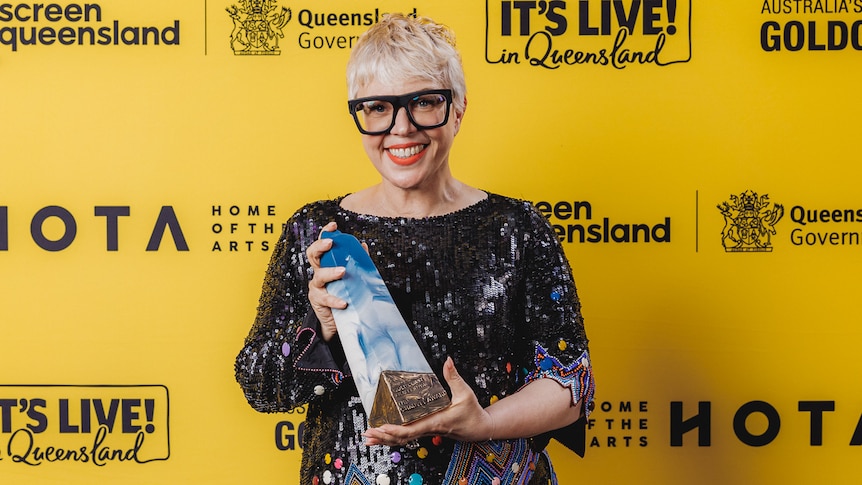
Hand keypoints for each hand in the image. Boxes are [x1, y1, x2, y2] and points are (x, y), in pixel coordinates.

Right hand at [305, 221, 346, 340]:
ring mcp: (316, 287)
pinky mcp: (318, 301)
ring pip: (319, 276)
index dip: (325, 233)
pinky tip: (344, 302)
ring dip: (330, 272)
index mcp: (326, 264)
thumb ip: (358, 262)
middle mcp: (319, 272)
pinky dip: (335, 300)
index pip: (322, 245)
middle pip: (312, 255)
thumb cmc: (346, 294)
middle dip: (320, 246)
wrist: (339, 321)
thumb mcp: (353, 277)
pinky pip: (325, 298)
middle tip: (330, 243)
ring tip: (343, 271)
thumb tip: (364, 246)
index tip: (333, 225)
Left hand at [363, 357, 493, 445]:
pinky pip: (406, 438)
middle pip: (401, 438)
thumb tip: (447, 361)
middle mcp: (427, 430)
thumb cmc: (472, 413)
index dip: (396, 430)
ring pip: (402, 440)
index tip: (383, 427)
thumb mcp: (465, 393)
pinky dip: (392, 439)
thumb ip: (453, 377)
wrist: (479, 428)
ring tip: (368, 437)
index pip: (412, 430)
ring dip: (385, 440)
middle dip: (383, 436)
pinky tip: (381, 437)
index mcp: (435, 422)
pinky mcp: (425, 432)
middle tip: (367, 432)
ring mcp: (425, 432)